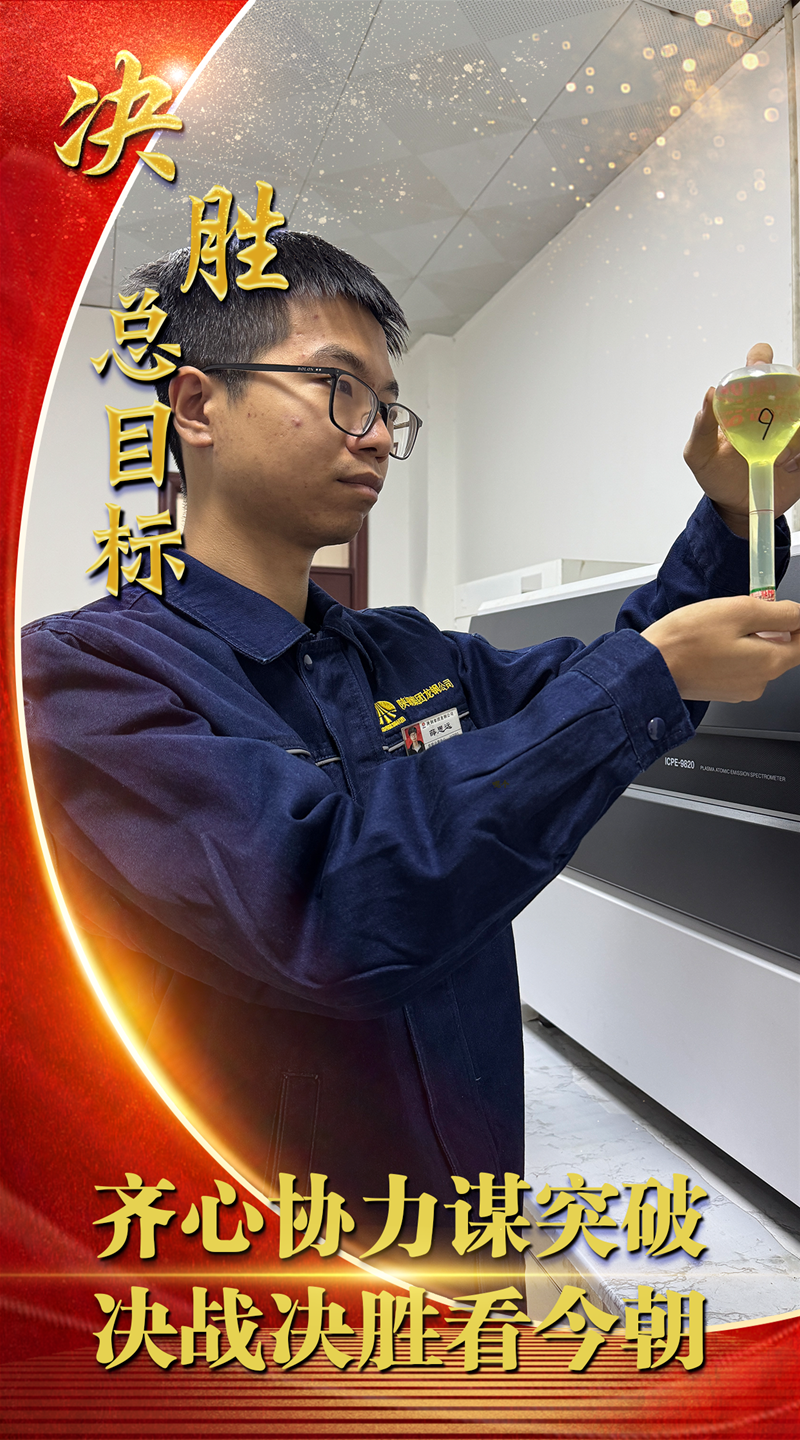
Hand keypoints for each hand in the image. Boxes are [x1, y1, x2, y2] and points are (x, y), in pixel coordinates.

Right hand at [642, 596, 799, 700]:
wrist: (650, 667)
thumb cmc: (686, 640)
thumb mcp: (739, 610)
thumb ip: (778, 612)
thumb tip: (799, 614)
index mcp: (770, 662)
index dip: (798, 623)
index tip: (783, 611)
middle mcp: (760, 682)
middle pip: (782, 650)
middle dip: (769, 629)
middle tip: (742, 612)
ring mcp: (740, 690)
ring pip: (758, 657)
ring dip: (748, 640)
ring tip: (719, 628)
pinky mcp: (723, 691)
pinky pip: (738, 667)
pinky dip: (731, 653)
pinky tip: (710, 643)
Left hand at [683, 342, 799, 536]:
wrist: (738, 507)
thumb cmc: (718, 476)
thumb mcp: (700, 455)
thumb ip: (702, 428)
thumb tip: (709, 394)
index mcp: (747, 401)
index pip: (758, 365)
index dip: (762, 357)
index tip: (761, 363)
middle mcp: (774, 407)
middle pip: (794, 381)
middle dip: (792, 392)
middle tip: (782, 416)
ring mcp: (793, 426)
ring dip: (796, 432)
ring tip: (779, 457)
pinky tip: (789, 466)